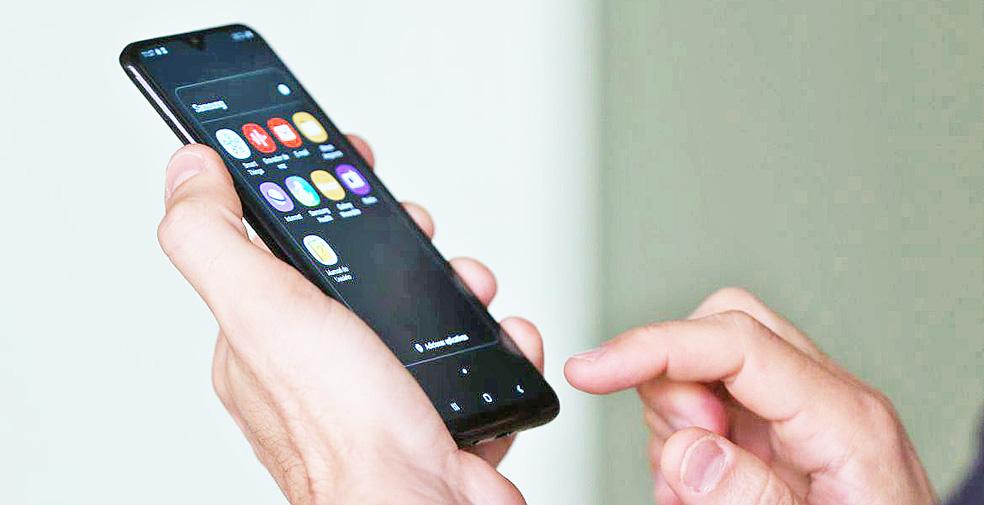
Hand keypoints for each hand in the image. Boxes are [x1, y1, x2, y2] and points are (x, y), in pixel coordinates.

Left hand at [158, 136, 543, 503]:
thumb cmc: (346, 436)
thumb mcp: (262, 311)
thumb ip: (213, 236)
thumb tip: (188, 170)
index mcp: (263, 339)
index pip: (279, 244)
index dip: (313, 194)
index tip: (343, 161)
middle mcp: (317, 366)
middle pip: (356, 272)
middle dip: (397, 240)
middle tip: (415, 230)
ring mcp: (377, 390)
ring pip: (418, 312)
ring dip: (453, 287)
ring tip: (468, 287)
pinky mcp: (431, 413)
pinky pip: (466, 359)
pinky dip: (489, 341)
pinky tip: (497, 339)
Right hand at [565, 288, 935, 504]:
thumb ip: (751, 495)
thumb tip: (686, 449)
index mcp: (845, 420)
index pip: (737, 342)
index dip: (654, 347)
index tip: (593, 371)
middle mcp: (823, 401)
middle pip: (721, 329)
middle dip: (672, 383)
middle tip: (682, 455)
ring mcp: (799, 415)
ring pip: (705, 366)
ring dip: (673, 423)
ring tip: (694, 490)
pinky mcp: (778, 434)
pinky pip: (709, 406)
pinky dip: (682, 444)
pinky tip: (698, 490)